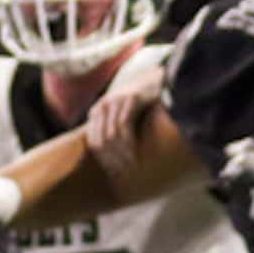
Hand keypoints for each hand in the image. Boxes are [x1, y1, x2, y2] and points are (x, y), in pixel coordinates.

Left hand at [86, 57, 166, 184]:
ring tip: (132, 165)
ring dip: (122, 153)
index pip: (94, 143)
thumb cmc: (144, 101)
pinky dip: (129, 141)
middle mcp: (101, 107)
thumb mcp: (126, 116)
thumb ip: (117, 131)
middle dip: (113, 160)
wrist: (159, 79)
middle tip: (125, 173)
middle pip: (101, 142)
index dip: (104, 160)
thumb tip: (116, 160)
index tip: (116, 173)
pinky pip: (124, 126)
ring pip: (111, 136)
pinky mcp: (129, 98)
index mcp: (96, 112)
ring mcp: (114, 101)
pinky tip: (136, 151)